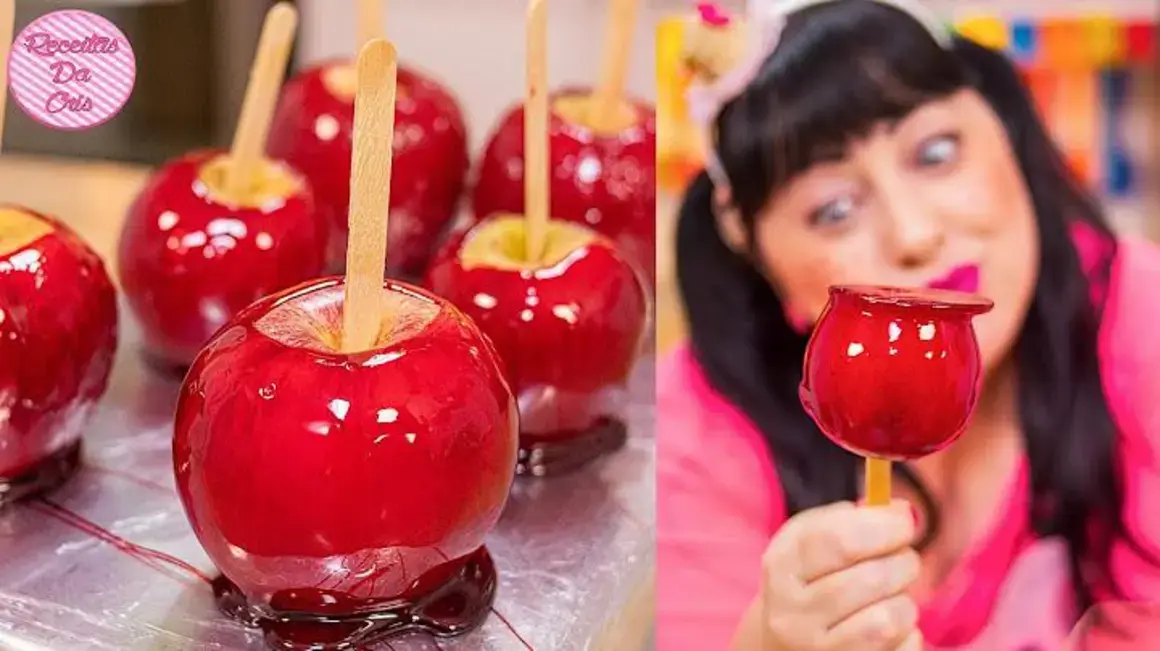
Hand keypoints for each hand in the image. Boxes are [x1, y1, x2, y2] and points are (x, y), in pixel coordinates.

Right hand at [759, 500, 921, 650]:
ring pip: (889, 619)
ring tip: (892, 596)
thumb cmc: (808, 579)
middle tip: (903, 559)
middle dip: (903, 562)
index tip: (905, 520)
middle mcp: (792, 613)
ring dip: (904, 602)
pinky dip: (908, 634)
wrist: (785, 643)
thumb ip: (848, 519)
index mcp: (781, 566)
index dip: (882, 526)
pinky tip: (889, 627)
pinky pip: (903, 649)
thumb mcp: (809, 540)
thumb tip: (901, 511)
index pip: (837, 540)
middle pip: (870, 578)